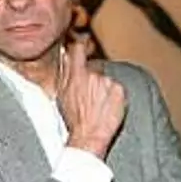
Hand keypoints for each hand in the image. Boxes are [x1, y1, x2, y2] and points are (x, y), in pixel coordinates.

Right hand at [57, 37, 125, 159]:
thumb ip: (64, 74)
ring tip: (98, 105)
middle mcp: (92, 75)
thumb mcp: (61, 95)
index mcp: (75, 75)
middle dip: (93, 78)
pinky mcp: (119, 90)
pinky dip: (113, 96)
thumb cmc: (73, 119)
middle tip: (89, 96)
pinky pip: (116, 88)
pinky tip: (106, 107)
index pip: (78, 49)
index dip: (80, 46)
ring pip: (106, 79)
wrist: (89, 135)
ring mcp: (107, 82)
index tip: (82, 45)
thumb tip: (64, 57)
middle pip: (94, 68)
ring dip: (103, 89)